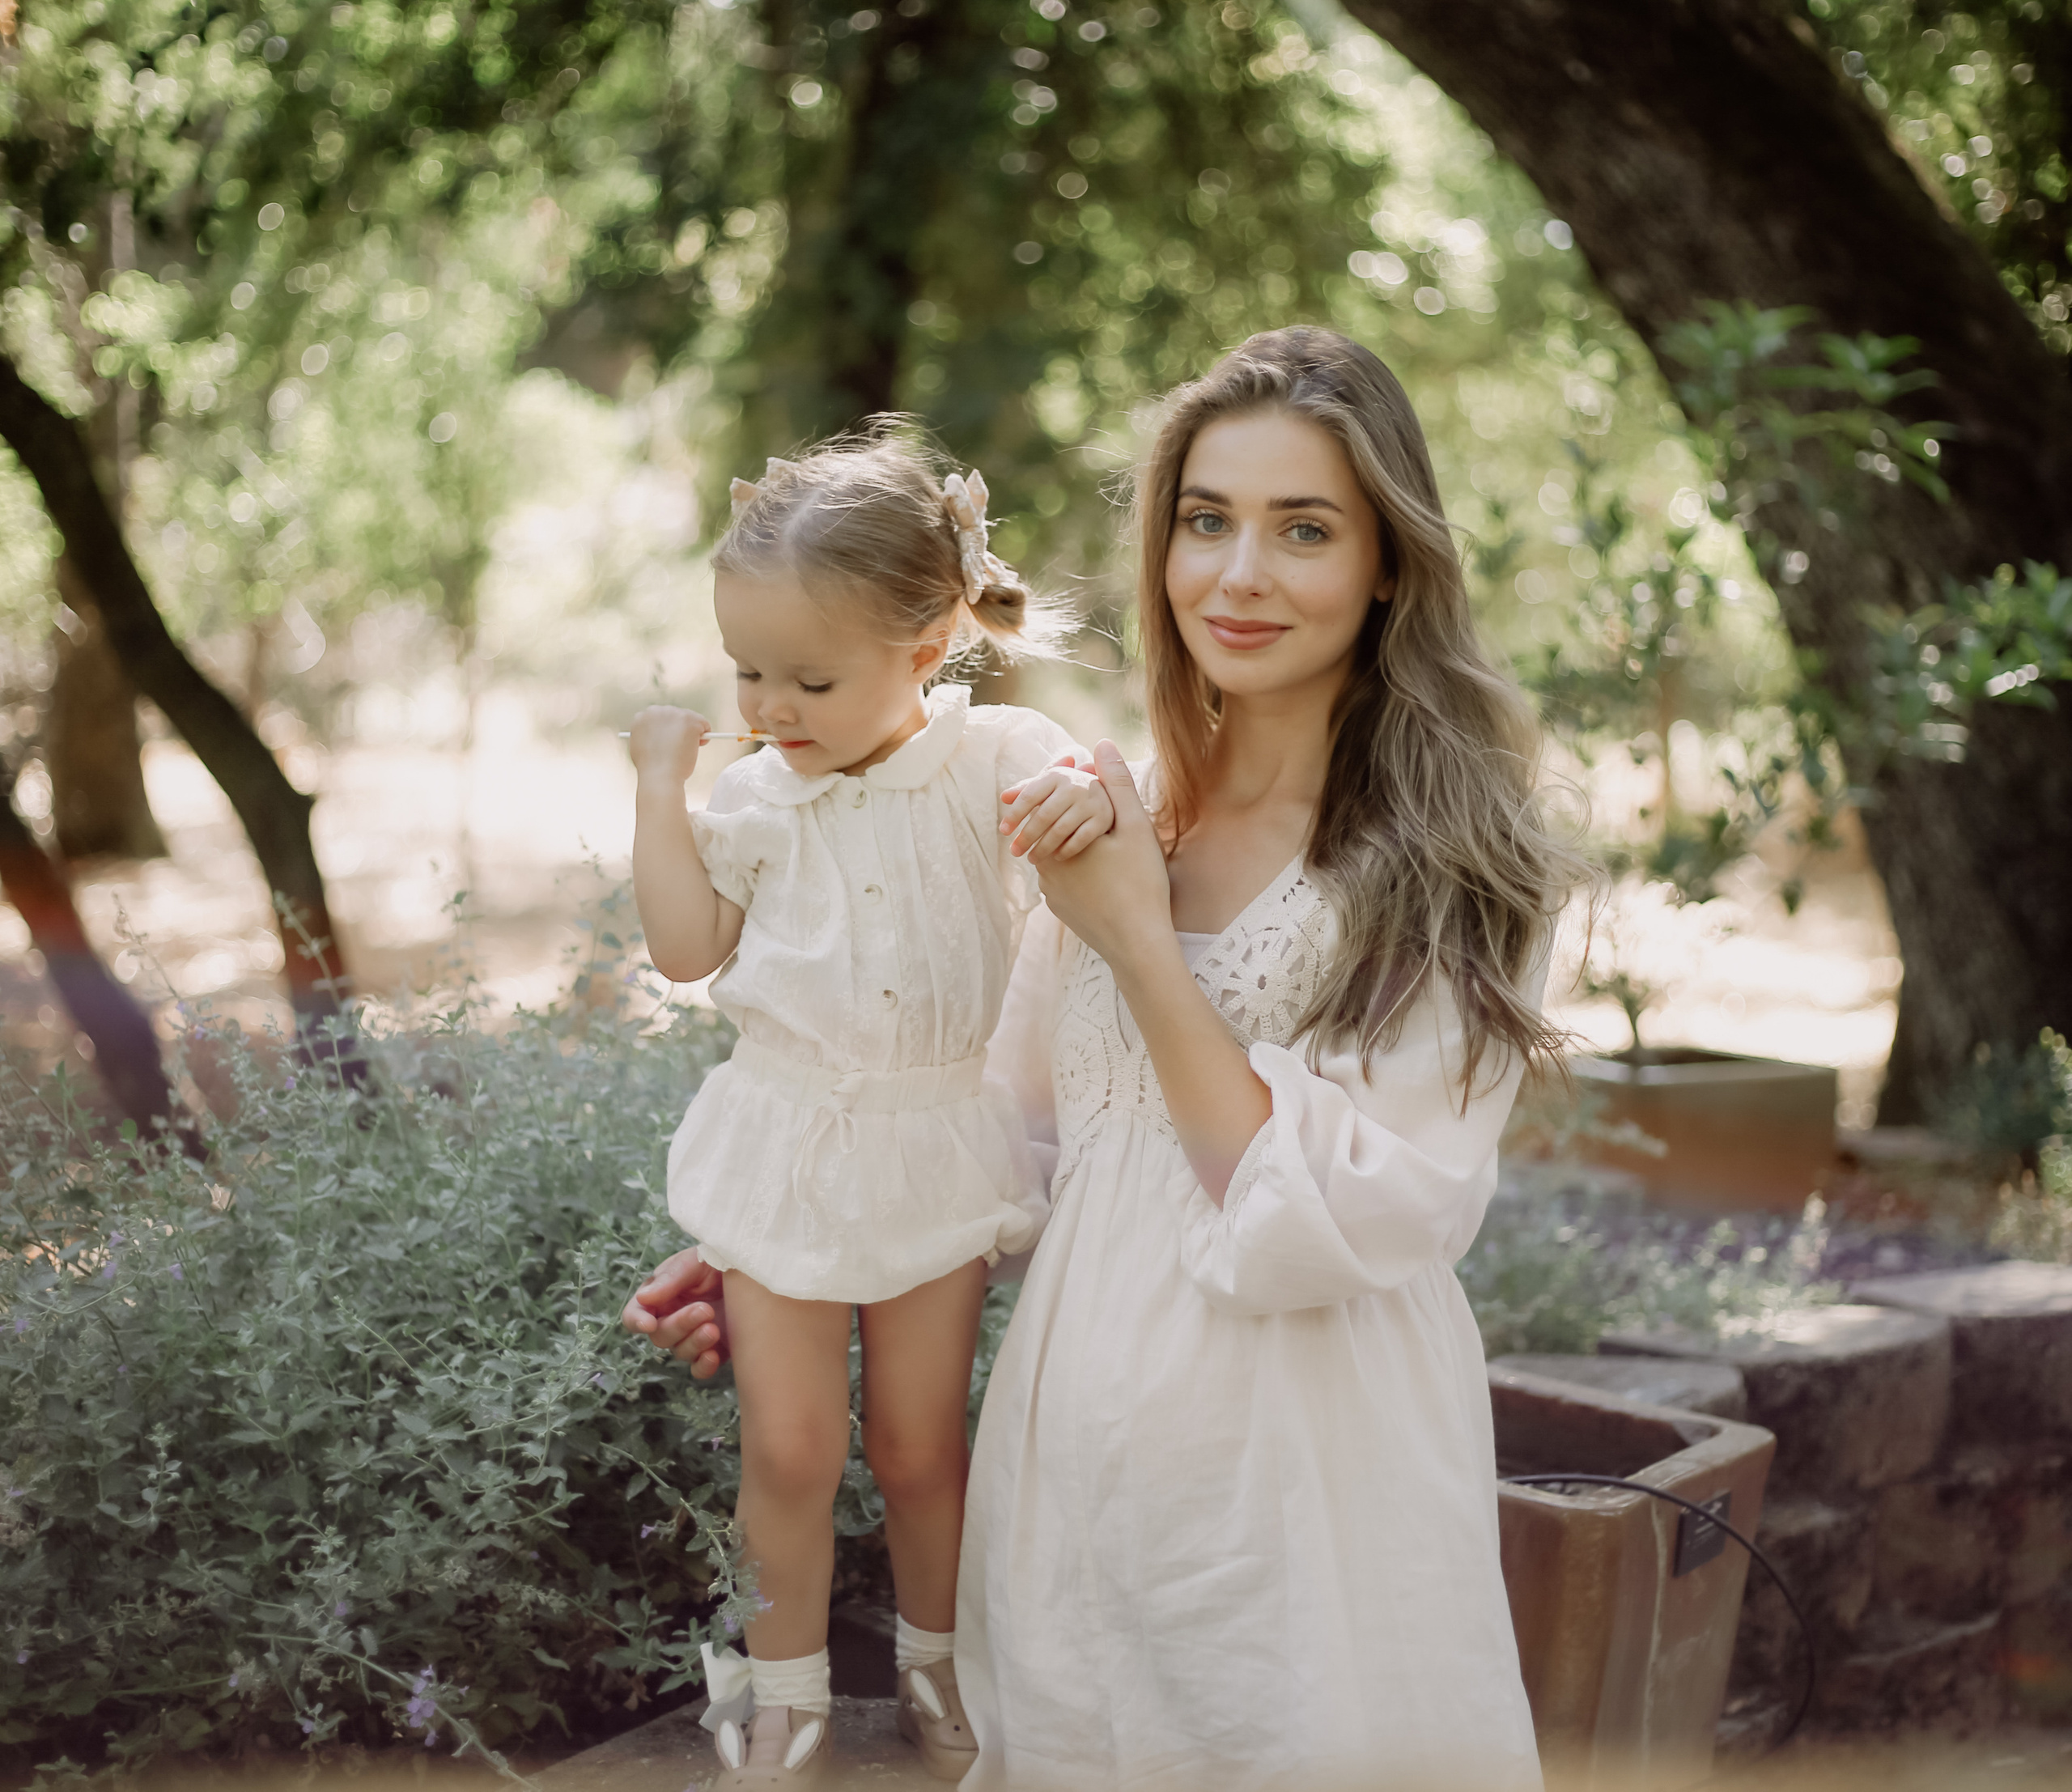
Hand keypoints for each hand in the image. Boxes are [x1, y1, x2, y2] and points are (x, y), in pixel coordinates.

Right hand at [622, 1247, 729, 1378]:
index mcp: (660, 1296)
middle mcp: (671, 1319)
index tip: (649, 1324)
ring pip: (680, 1352)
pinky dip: (703, 1366)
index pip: (635, 1313)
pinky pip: (700, 1368)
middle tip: (705, 1310)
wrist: (754, 1273)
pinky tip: (713, 1356)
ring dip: (695, 1343)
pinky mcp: (713, 1350)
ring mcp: (692, 1337)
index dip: (637, 1320)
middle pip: (660, 1336)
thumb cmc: (718, 1260)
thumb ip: (671, 1278)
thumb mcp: (695, 1261)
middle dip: (680, 1325)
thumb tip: (644, 1298)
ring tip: (714, 1328)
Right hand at [628, 706, 708, 788]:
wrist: (659, 776)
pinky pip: (704, 724)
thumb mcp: (640, 747)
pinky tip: (697, 747)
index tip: (672, 739)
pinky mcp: (689, 720)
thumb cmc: (650, 768)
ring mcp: (673, 714)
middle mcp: (656, 711)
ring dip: (692, 732)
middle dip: (680, 729)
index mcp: (642, 717)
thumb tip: (661, 735)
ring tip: (686, 750)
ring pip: (691, 719)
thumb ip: (648, 736)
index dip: (668, 729)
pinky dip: (705, 735)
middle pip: (676, 715)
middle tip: (682, 746)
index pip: (660, 717)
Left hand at [999, 756, 1113, 861]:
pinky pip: (1080, 839)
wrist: (1111, 795)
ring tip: (1032, 859)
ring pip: (1060, 830)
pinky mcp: (1104, 819)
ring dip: (1043, 847)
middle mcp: (1075, 785)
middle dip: (1026, 836)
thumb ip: (1029, 789)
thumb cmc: (1072, 794)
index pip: (1029, 796)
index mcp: (1057, 776)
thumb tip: (1004, 797)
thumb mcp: (1053, 786)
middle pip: (1043, 815)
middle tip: (1015, 852)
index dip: (1014, 815)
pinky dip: (1066, 849)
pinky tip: (1057, 858)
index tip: (1003, 831)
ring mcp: (1091, 802)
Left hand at [1031, 741, 1173, 965]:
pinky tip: (1106, 874)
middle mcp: (1043, 864)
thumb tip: (1101, 744)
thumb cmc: (1140, 883)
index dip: (1068, 783)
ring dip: (1075, 843)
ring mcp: (1050, 890)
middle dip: (1072, 814)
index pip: (1050, 799)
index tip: (1087, 777)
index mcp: (1055, 837)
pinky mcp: (1060, 909)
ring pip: (1058, 853)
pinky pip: (1065, 879)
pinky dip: (1080, 871)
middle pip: (1054, 825)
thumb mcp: (1134, 826)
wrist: (1137, 945)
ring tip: (1109, 844)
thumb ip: (1116, 783)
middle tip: (1105, 814)